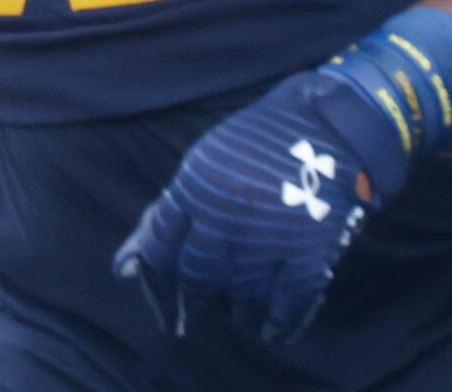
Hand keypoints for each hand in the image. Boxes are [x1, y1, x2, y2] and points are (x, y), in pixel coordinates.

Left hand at [112, 69, 403, 347]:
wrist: (330, 125)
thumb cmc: (254, 147)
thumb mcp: (200, 169)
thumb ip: (162, 217)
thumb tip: (121, 270)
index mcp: (194, 186)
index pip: (159, 251)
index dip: (157, 290)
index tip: (166, 315)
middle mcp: (226, 212)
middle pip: (197, 278)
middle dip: (197, 301)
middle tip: (204, 307)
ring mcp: (269, 233)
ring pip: (240, 298)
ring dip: (237, 313)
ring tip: (239, 310)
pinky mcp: (311, 250)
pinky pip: (286, 306)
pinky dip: (276, 324)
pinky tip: (270, 327)